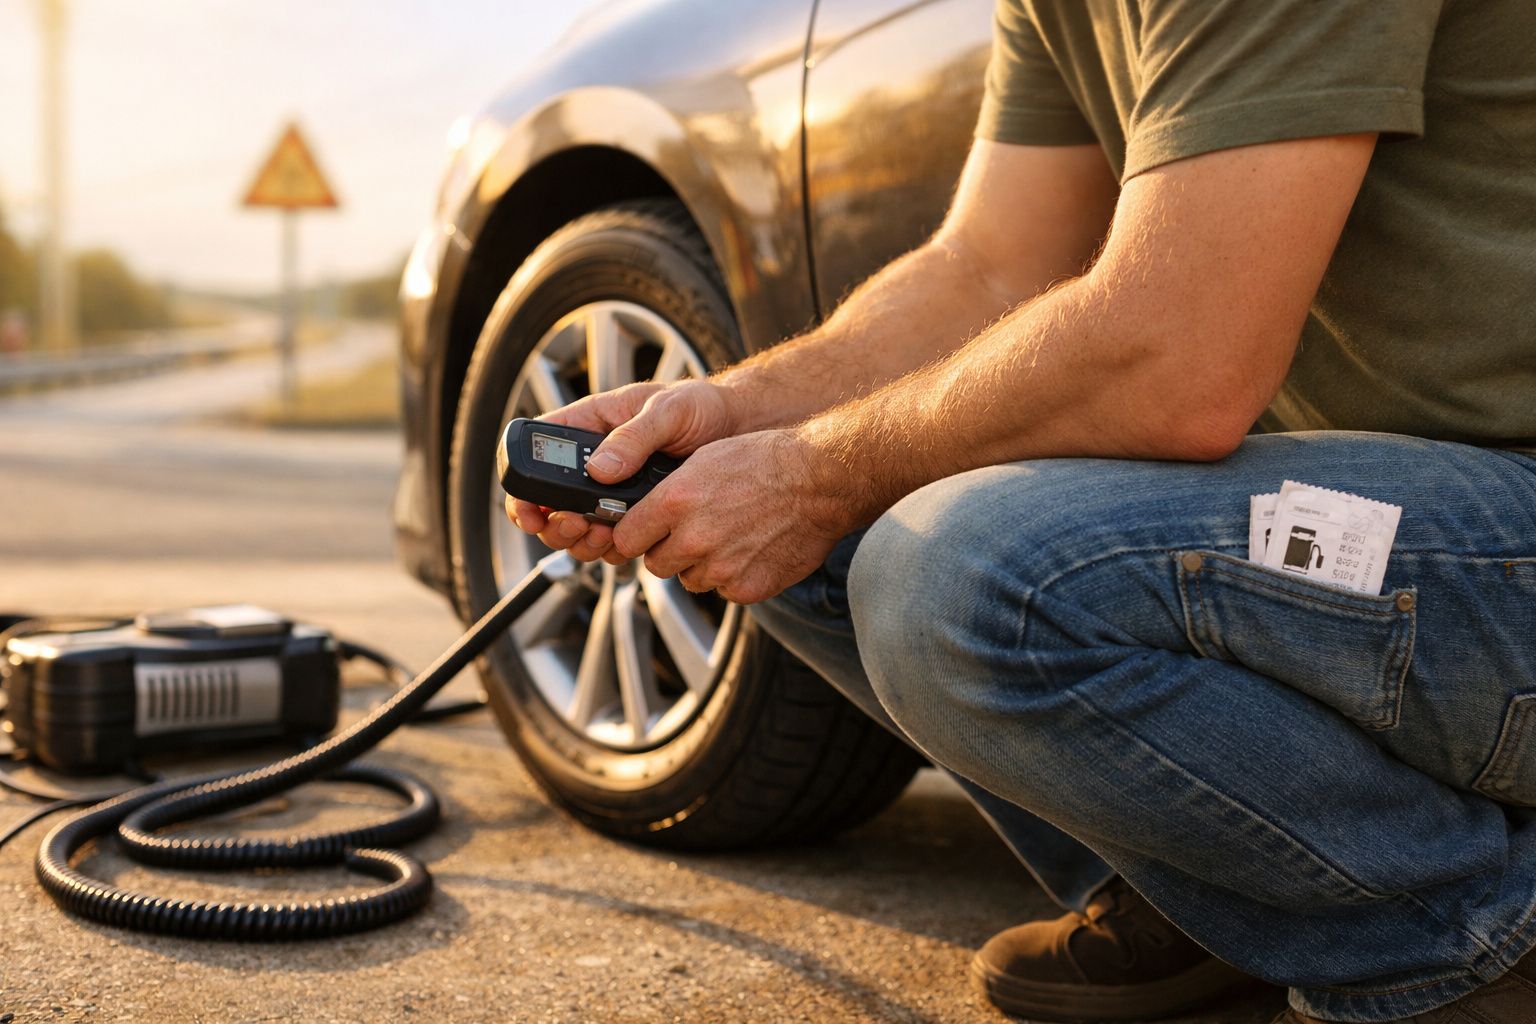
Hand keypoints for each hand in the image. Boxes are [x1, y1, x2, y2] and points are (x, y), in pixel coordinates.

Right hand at [506, 378, 736, 561]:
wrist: (739, 431)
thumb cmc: (701, 407)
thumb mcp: (668, 410)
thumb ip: (633, 436)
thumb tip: (599, 468)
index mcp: (589, 425)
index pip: (537, 453)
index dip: (522, 486)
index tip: (530, 510)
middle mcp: (594, 460)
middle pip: (548, 502)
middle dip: (554, 523)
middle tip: (576, 525)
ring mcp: (611, 490)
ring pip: (575, 527)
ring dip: (580, 540)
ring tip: (601, 534)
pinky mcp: (634, 514)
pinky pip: (609, 540)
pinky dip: (610, 549)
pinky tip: (625, 541)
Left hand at [609, 429, 850, 603]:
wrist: (819, 481)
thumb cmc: (766, 462)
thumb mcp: (704, 460)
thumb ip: (666, 493)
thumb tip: (641, 517)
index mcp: (676, 501)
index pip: (625, 538)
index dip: (634, 535)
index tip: (641, 533)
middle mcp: (693, 538)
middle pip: (655, 564)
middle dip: (669, 551)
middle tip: (694, 531)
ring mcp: (720, 567)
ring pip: (689, 579)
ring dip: (702, 564)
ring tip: (730, 535)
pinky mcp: (745, 588)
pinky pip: (723, 589)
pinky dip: (733, 575)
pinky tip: (751, 549)